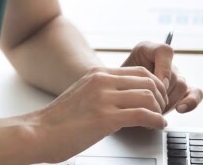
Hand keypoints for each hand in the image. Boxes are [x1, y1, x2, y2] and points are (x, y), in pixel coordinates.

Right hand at [30, 66, 167, 163]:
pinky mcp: (105, 118)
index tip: (158, 99)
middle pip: (148, 81)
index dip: (156, 85)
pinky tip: (156, 126)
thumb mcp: (82, 93)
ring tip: (157, 120)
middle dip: (161, 97)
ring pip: (148, 96)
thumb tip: (124, 96)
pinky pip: (143, 115)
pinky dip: (156, 121)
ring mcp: (103, 99)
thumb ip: (101, 90)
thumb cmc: (60, 119)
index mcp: (96, 74)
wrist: (40, 131)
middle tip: (161, 110)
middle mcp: (101, 82)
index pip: (139, 71)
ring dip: (159, 110)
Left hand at [122, 41, 202, 113]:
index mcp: (147, 49)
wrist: (116, 91)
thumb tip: (145, 87)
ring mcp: (173, 74)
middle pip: (173, 74)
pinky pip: (195, 92)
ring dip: (170, 100)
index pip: (164, 51)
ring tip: (154, 109)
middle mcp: (163, 61)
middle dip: (163, 91)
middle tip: (150, 103)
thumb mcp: (116, 74)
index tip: (158, 84)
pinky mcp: (180, 89)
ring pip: (182, 85)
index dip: (164, 68)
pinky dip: (191, 102)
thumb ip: (128, 74)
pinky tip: (180, 109)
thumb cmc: (115, 82)